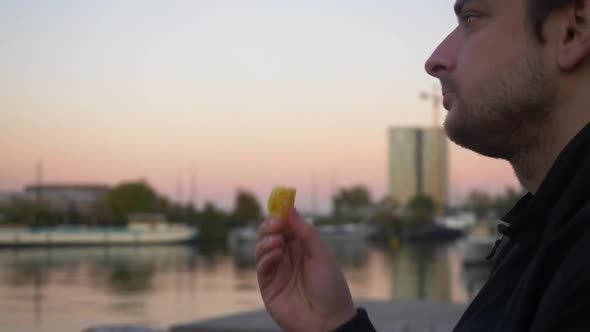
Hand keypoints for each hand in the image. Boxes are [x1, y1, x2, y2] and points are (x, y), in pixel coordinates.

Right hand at [256, 208, 355, 331]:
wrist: (329, 320)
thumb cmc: (331, 287)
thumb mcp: (322, 254)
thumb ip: (306, 232)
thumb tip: (291, 210)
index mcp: (301, 248)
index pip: (286, 226)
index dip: (281, 215)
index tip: (280, 206)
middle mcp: (287, 257)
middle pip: (269, 235)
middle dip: (270, 226)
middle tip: (277, 223)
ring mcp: (276, 271)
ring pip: (262, 248)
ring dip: (267, 240)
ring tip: (278, 240)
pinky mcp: (268, 286)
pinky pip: (262, 267)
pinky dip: (266, 256)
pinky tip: (277, 253)